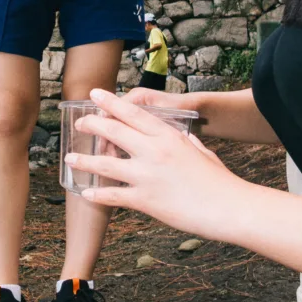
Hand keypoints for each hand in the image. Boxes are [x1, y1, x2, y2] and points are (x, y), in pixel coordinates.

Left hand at [65, 89, 249, 239]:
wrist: (231, 208)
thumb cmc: (221, 181)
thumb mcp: (202, 152)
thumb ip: (188, 143)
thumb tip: (184, 139)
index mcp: (168, 136)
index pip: (133, 112)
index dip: (111, 102)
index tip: (96, 94)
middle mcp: (154, 150)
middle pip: (114, 130)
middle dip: (93, 124)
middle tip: (80, 122)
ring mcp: (147, 175)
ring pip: (106, 163)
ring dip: (85, 159)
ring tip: (69, 157)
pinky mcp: (146, 199)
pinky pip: (114, 195)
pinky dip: (98, 194)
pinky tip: (86, 192)